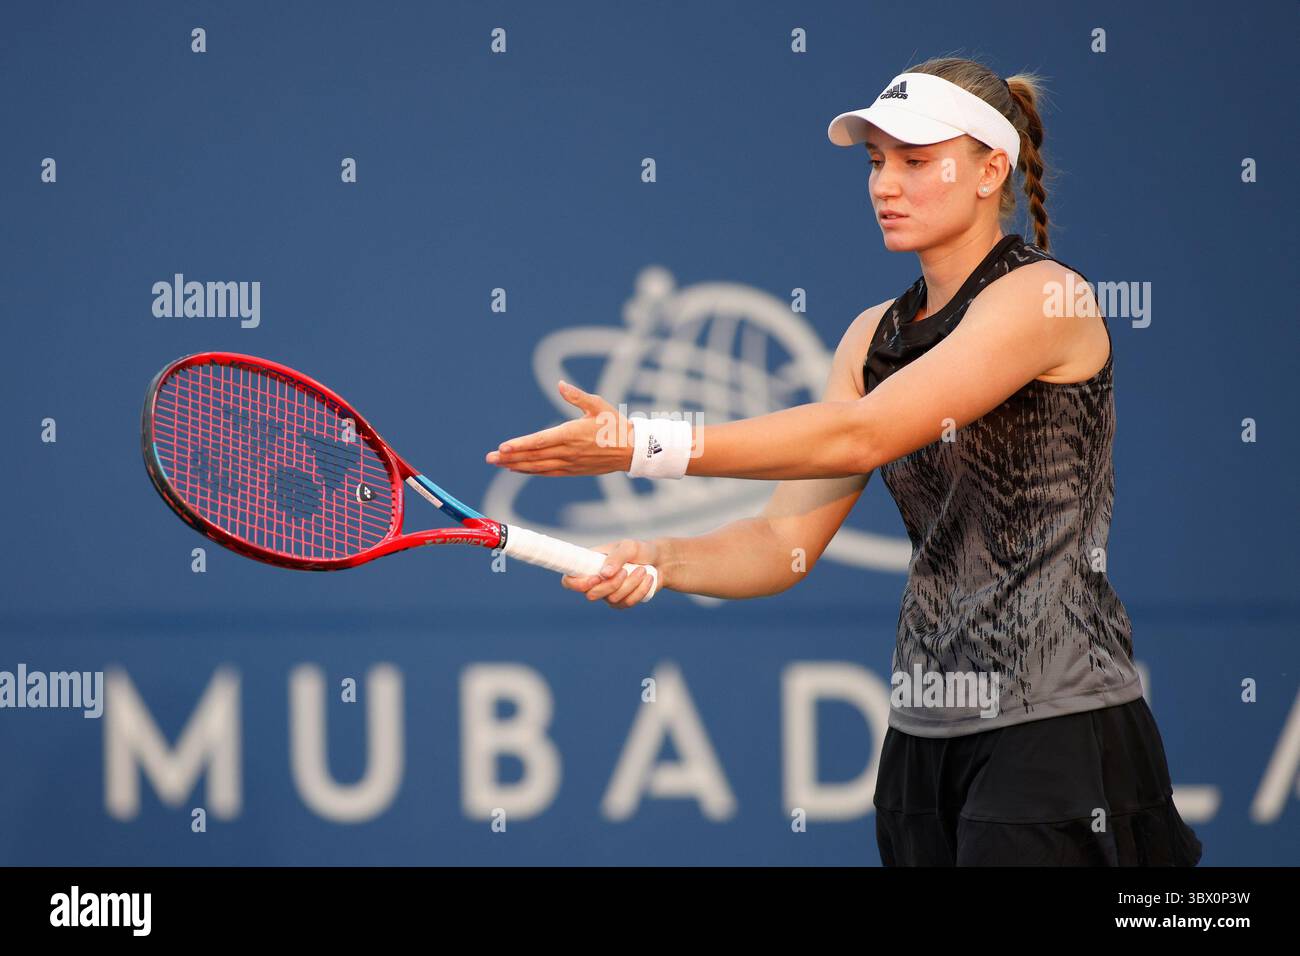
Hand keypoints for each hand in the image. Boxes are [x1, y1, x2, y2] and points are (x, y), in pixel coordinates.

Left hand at [485, 381, 631, 475]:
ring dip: (517, 466)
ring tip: (499, 464)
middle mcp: (568, 451)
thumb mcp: (598, 406)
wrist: (632, 450)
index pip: (540, 441)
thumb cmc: (615, 426)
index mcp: (572, 434)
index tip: (503, 447)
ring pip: (538, 467)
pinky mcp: (572, 471)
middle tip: (490, 458)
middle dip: (510, 458)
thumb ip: (577, 396)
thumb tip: (560, 385)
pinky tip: (518, 469)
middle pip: (534, 456)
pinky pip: (547, 472)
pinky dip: (531, 471)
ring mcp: (570, 463)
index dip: (520, 445)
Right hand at [562, 538, 660, 608]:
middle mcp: (595, 581)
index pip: (569, 581)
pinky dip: (639, 591)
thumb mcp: (628, 546)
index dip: (577, 584)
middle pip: (591, 594)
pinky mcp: (622, 602)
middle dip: (611, 585)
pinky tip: (647, 579)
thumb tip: (604, 574)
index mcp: (589, 565)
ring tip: (642, 570)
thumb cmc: (639, 550)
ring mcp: (608, 594)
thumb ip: (616, 557)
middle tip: (625, 571)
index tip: (596, 578)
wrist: (659, 561)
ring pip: (612, 599)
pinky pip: (626, 603)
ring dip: (630, 584)